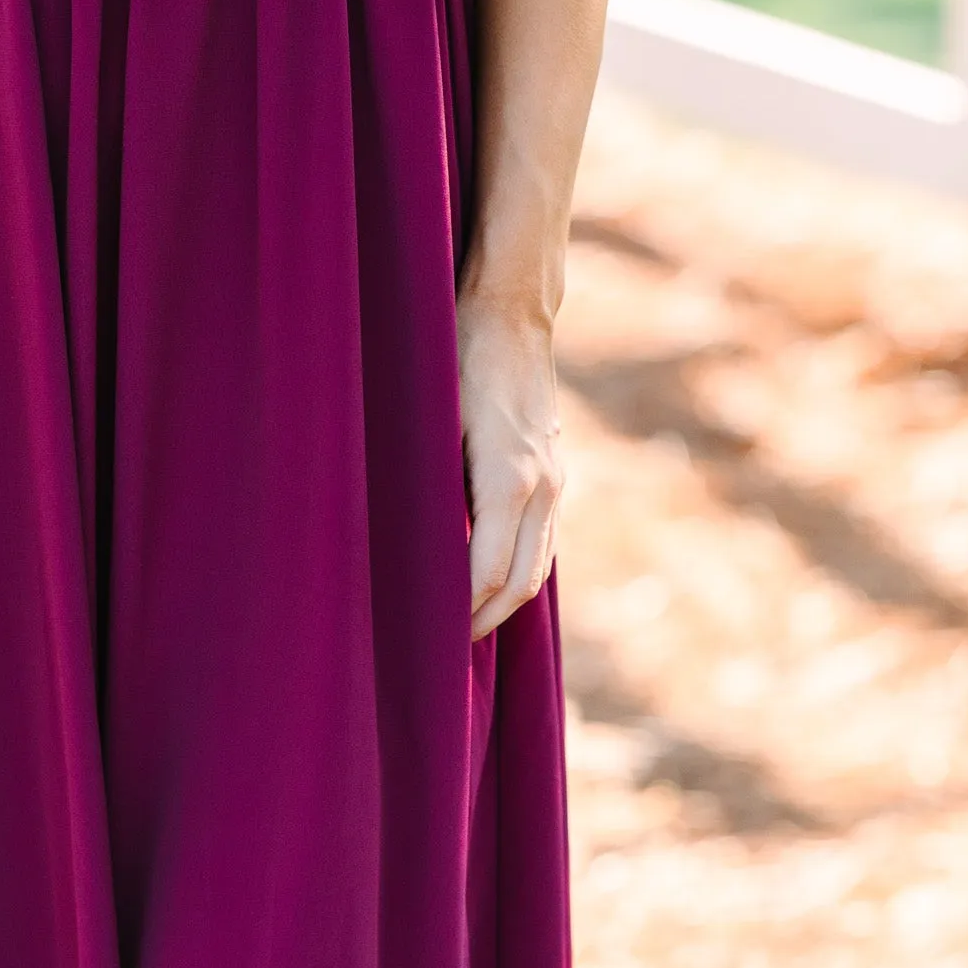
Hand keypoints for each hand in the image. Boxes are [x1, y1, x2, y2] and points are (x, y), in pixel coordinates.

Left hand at [457, 293, 562, 641]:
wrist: (513, 316)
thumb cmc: (457, 356)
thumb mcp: (434, 417)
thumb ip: (431, 480)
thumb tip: (412, 543)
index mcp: (509, 476)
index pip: (489, 569)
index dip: (462, 609)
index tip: (432, 636)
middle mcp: (542, 486)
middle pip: (520, 581)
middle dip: (484, 621)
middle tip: (444, 652)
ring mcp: (556, 480)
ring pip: (538, 566)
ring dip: (506, 602)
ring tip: (466, 628)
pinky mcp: (556, 472)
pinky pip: (542, 540)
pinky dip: (520, 571)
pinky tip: (490, 582)